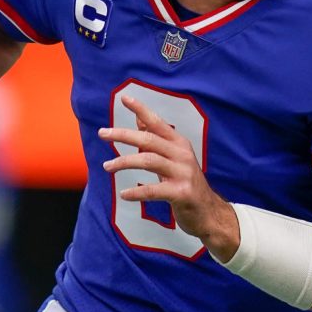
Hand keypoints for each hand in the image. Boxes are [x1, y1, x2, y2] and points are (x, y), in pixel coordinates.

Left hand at [98, 95, 237, 258]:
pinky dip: (136, 191)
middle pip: (149, 139)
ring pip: (148, 161)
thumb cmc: (186, 183)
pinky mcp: (181, 193)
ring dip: (124, 162)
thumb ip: (156, 140)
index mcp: (179, 143)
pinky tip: (124, 194)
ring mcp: (183, 173)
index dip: (141, 110)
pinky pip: (154, 190)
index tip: (124, 98)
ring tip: (107, 166)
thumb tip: (139, 120)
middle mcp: (182, 154)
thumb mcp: (173, 158)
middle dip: (123, 134)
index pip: (157, 123)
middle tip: (102, 133)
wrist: (209, 212)